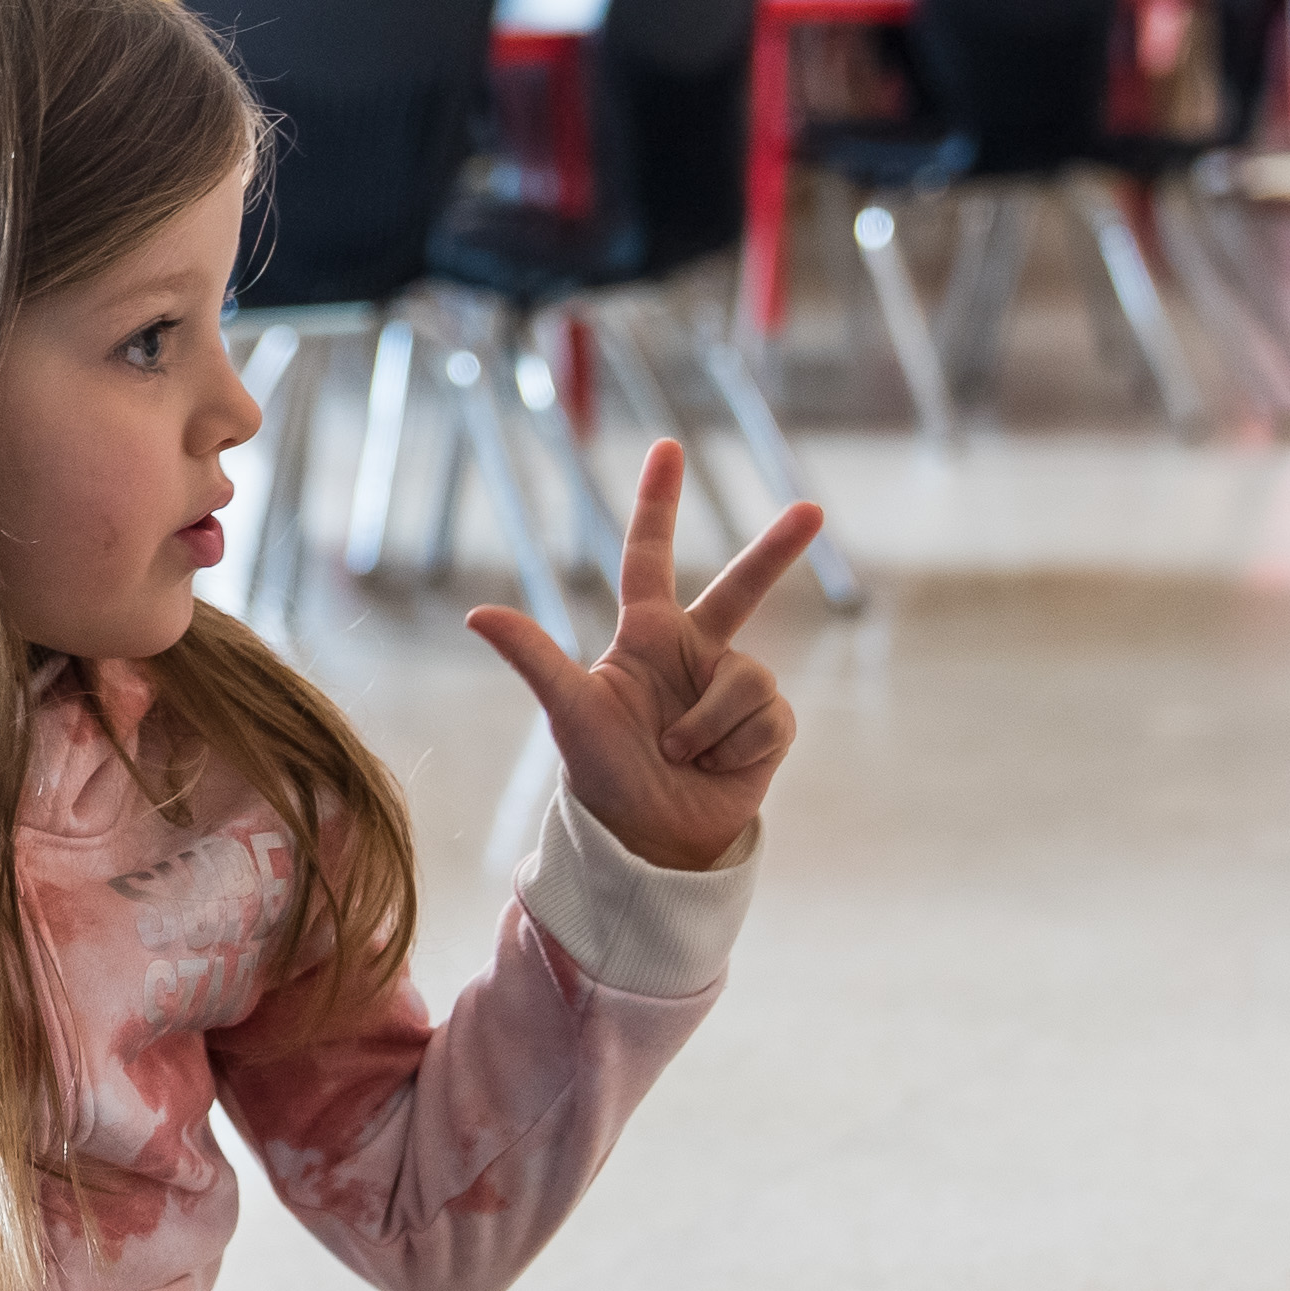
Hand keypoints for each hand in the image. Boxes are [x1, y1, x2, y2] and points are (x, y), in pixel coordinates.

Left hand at [469, 440, 818, 871]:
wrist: (649, 841)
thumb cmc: (602, 774)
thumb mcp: (568, 711)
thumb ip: (534, 657)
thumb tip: (477, 613)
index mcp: (644, 637)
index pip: (649, 557)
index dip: (657, 503)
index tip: (667, 449)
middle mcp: (694, 653)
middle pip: (741, 588)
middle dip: (777, 549)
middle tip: (812, 509)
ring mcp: (734, 686)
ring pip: (745, 678)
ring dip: (708, 725)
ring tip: (681, 754)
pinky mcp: (769, 724)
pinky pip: (768, 715)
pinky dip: (737, 746)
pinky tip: (719, 767)